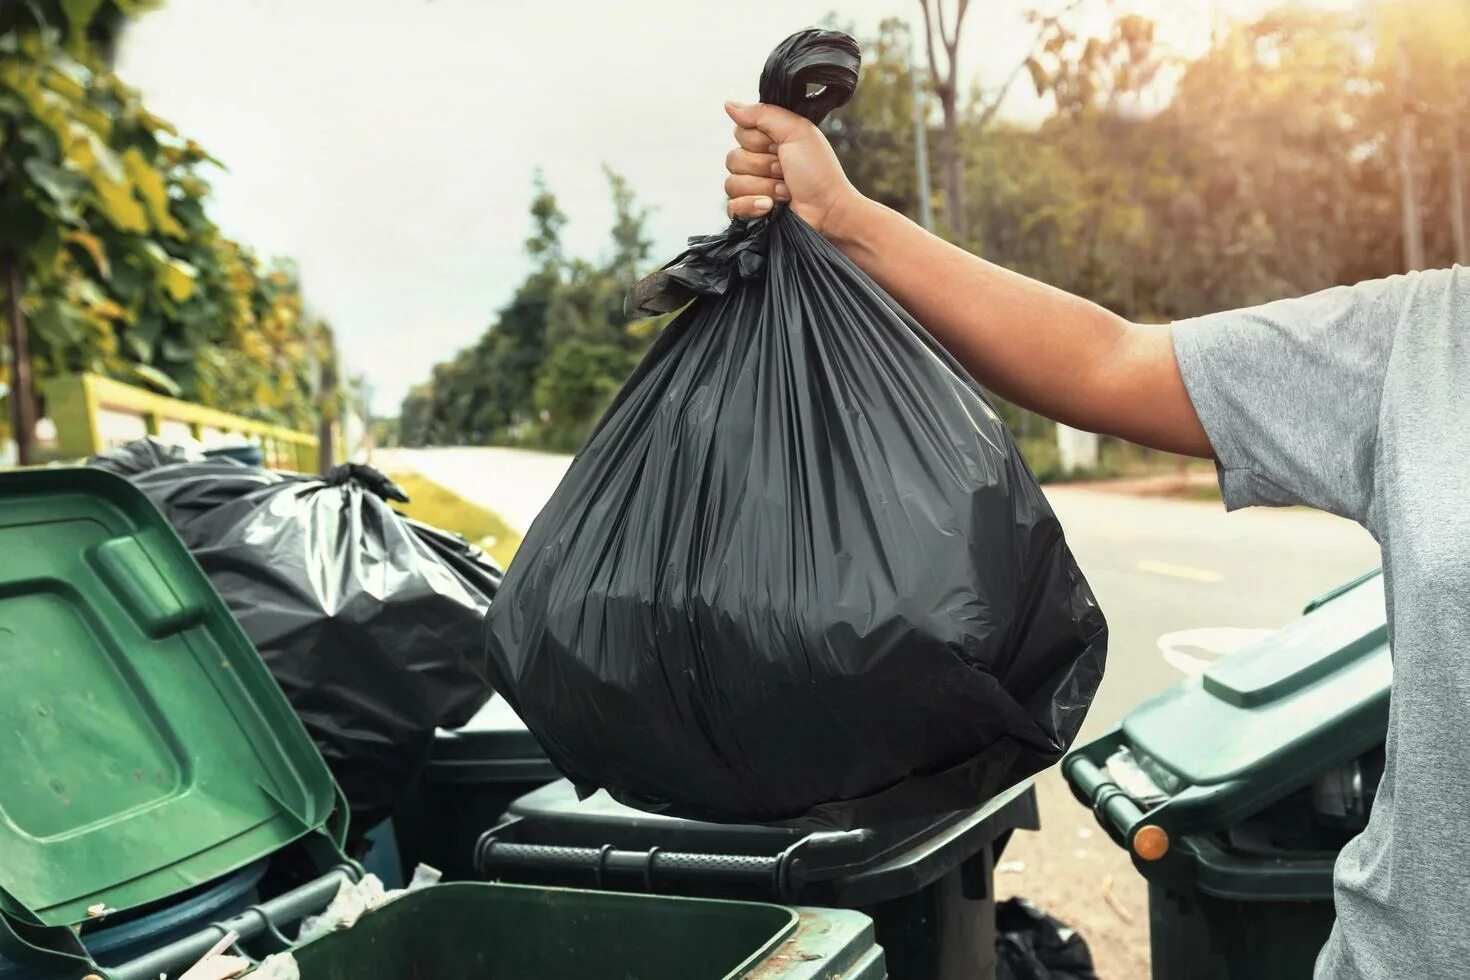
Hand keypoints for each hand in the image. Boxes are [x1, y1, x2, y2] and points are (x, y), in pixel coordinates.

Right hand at [723, 101, 862, 237]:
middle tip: (785, 171)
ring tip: (785, 191)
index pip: (739, 133)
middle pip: (733, 158)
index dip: (758, 141)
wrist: (828, 211)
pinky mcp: (749, 213)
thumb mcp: (796, 131)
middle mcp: (757, 164)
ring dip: (764, 187)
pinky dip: (752, 206)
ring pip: (732, 183)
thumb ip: (762, 114)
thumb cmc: (818, 172)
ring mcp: (752, 190)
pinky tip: (770, 207)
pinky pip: (732, 207)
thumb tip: (729, 104)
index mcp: (767, 142)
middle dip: (763, 166)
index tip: (780, 147)